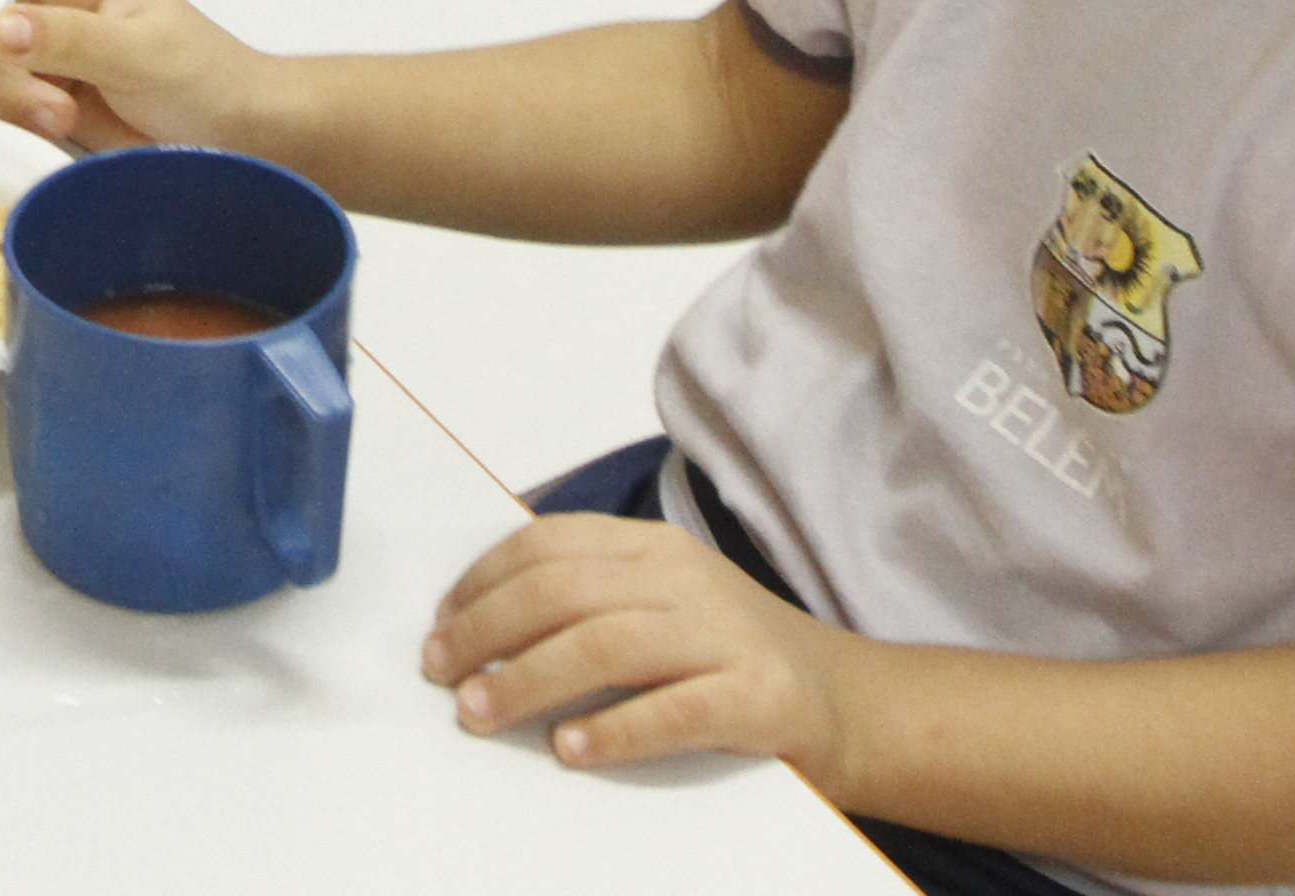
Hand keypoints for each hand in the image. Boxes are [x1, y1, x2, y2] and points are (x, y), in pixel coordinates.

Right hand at [0, 0, 276, 152]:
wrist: (233, 142)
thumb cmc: (206, 78)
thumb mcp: (142, 52)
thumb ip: (70, 39)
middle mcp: (49, 3)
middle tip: (19, 78)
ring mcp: (40, 54)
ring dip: (6, 92)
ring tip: (62, 117)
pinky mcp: (36, 100)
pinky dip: (14, 120)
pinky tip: (59, 131)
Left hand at [426, 511, 845, 773]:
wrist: (852, 703)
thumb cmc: (738, 659)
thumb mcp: (665, 604)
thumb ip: (593, 599)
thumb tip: (484, 624)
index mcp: (655, 549)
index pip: (549, 545)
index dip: (483, 582)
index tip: (442, 625)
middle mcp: (686, 582)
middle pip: (564, 591)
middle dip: (488, 630)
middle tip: (443, 674)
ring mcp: (725, 637)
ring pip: (607, 643)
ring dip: (530, 680)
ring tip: (481, 713)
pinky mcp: (758, 698)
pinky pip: (675, 709)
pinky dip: (616, 728)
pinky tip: (571, 748)